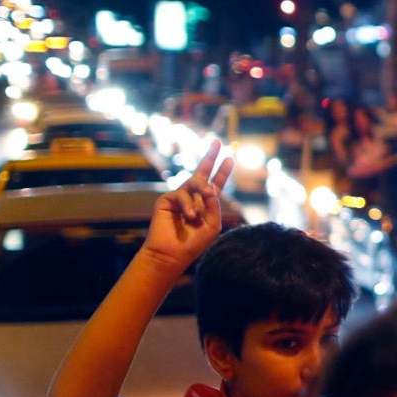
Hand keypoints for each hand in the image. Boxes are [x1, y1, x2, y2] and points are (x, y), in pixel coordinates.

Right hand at [142, 140, 235, 270]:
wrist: (172, 254)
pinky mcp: (167, 199)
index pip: (216, 184)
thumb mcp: (213, 224)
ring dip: (201, 195)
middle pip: (202, 173)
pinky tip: (189, 216)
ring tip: (196, 214)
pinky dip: (188, 205)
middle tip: (216, 142)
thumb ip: (215, 205)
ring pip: (195, 183)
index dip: (223, 172)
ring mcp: (179, 197)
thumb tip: (210, 186)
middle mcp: (193, 197)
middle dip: (210, 157)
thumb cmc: (193, 243)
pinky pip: (182, 193)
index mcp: (206, 204)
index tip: (230, 158)